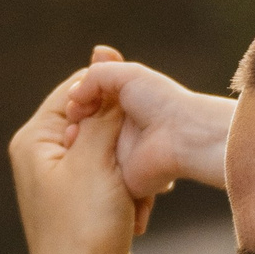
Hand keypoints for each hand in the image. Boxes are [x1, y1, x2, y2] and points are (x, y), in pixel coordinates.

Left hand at [9, 65, 139, 253]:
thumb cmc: (84, 230)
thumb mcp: (97, 161)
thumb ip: (105, 115)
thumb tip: (108, 75)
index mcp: (36, 140)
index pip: (77, 91)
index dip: (111, 93)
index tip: (142, 104)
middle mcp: (45, 158)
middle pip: (99, 122)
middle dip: (126, 140)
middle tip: (137, 167)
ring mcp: (66, 185)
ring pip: (115, 153)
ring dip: (134, 171)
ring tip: (138, 197)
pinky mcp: (87, 208)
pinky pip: (118, 182)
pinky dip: (134, 193)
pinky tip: (138, 216)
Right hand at [61, 46, 235, 220]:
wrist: (181, 136)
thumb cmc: (159, 101)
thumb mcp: (126, 74)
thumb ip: (95, 76)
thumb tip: (74, 95)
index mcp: (123, 105)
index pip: (89, 103)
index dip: (78, 102)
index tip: (76, 102)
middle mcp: (119, 130)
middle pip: (83, 127)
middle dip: (73, 123)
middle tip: (73, 120)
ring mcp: (118, 155)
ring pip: (84, 151)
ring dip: (74, 143)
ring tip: (75, 135)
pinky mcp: (119, 179)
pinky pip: (94, 175)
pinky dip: (83, 165)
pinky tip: (82, 153)